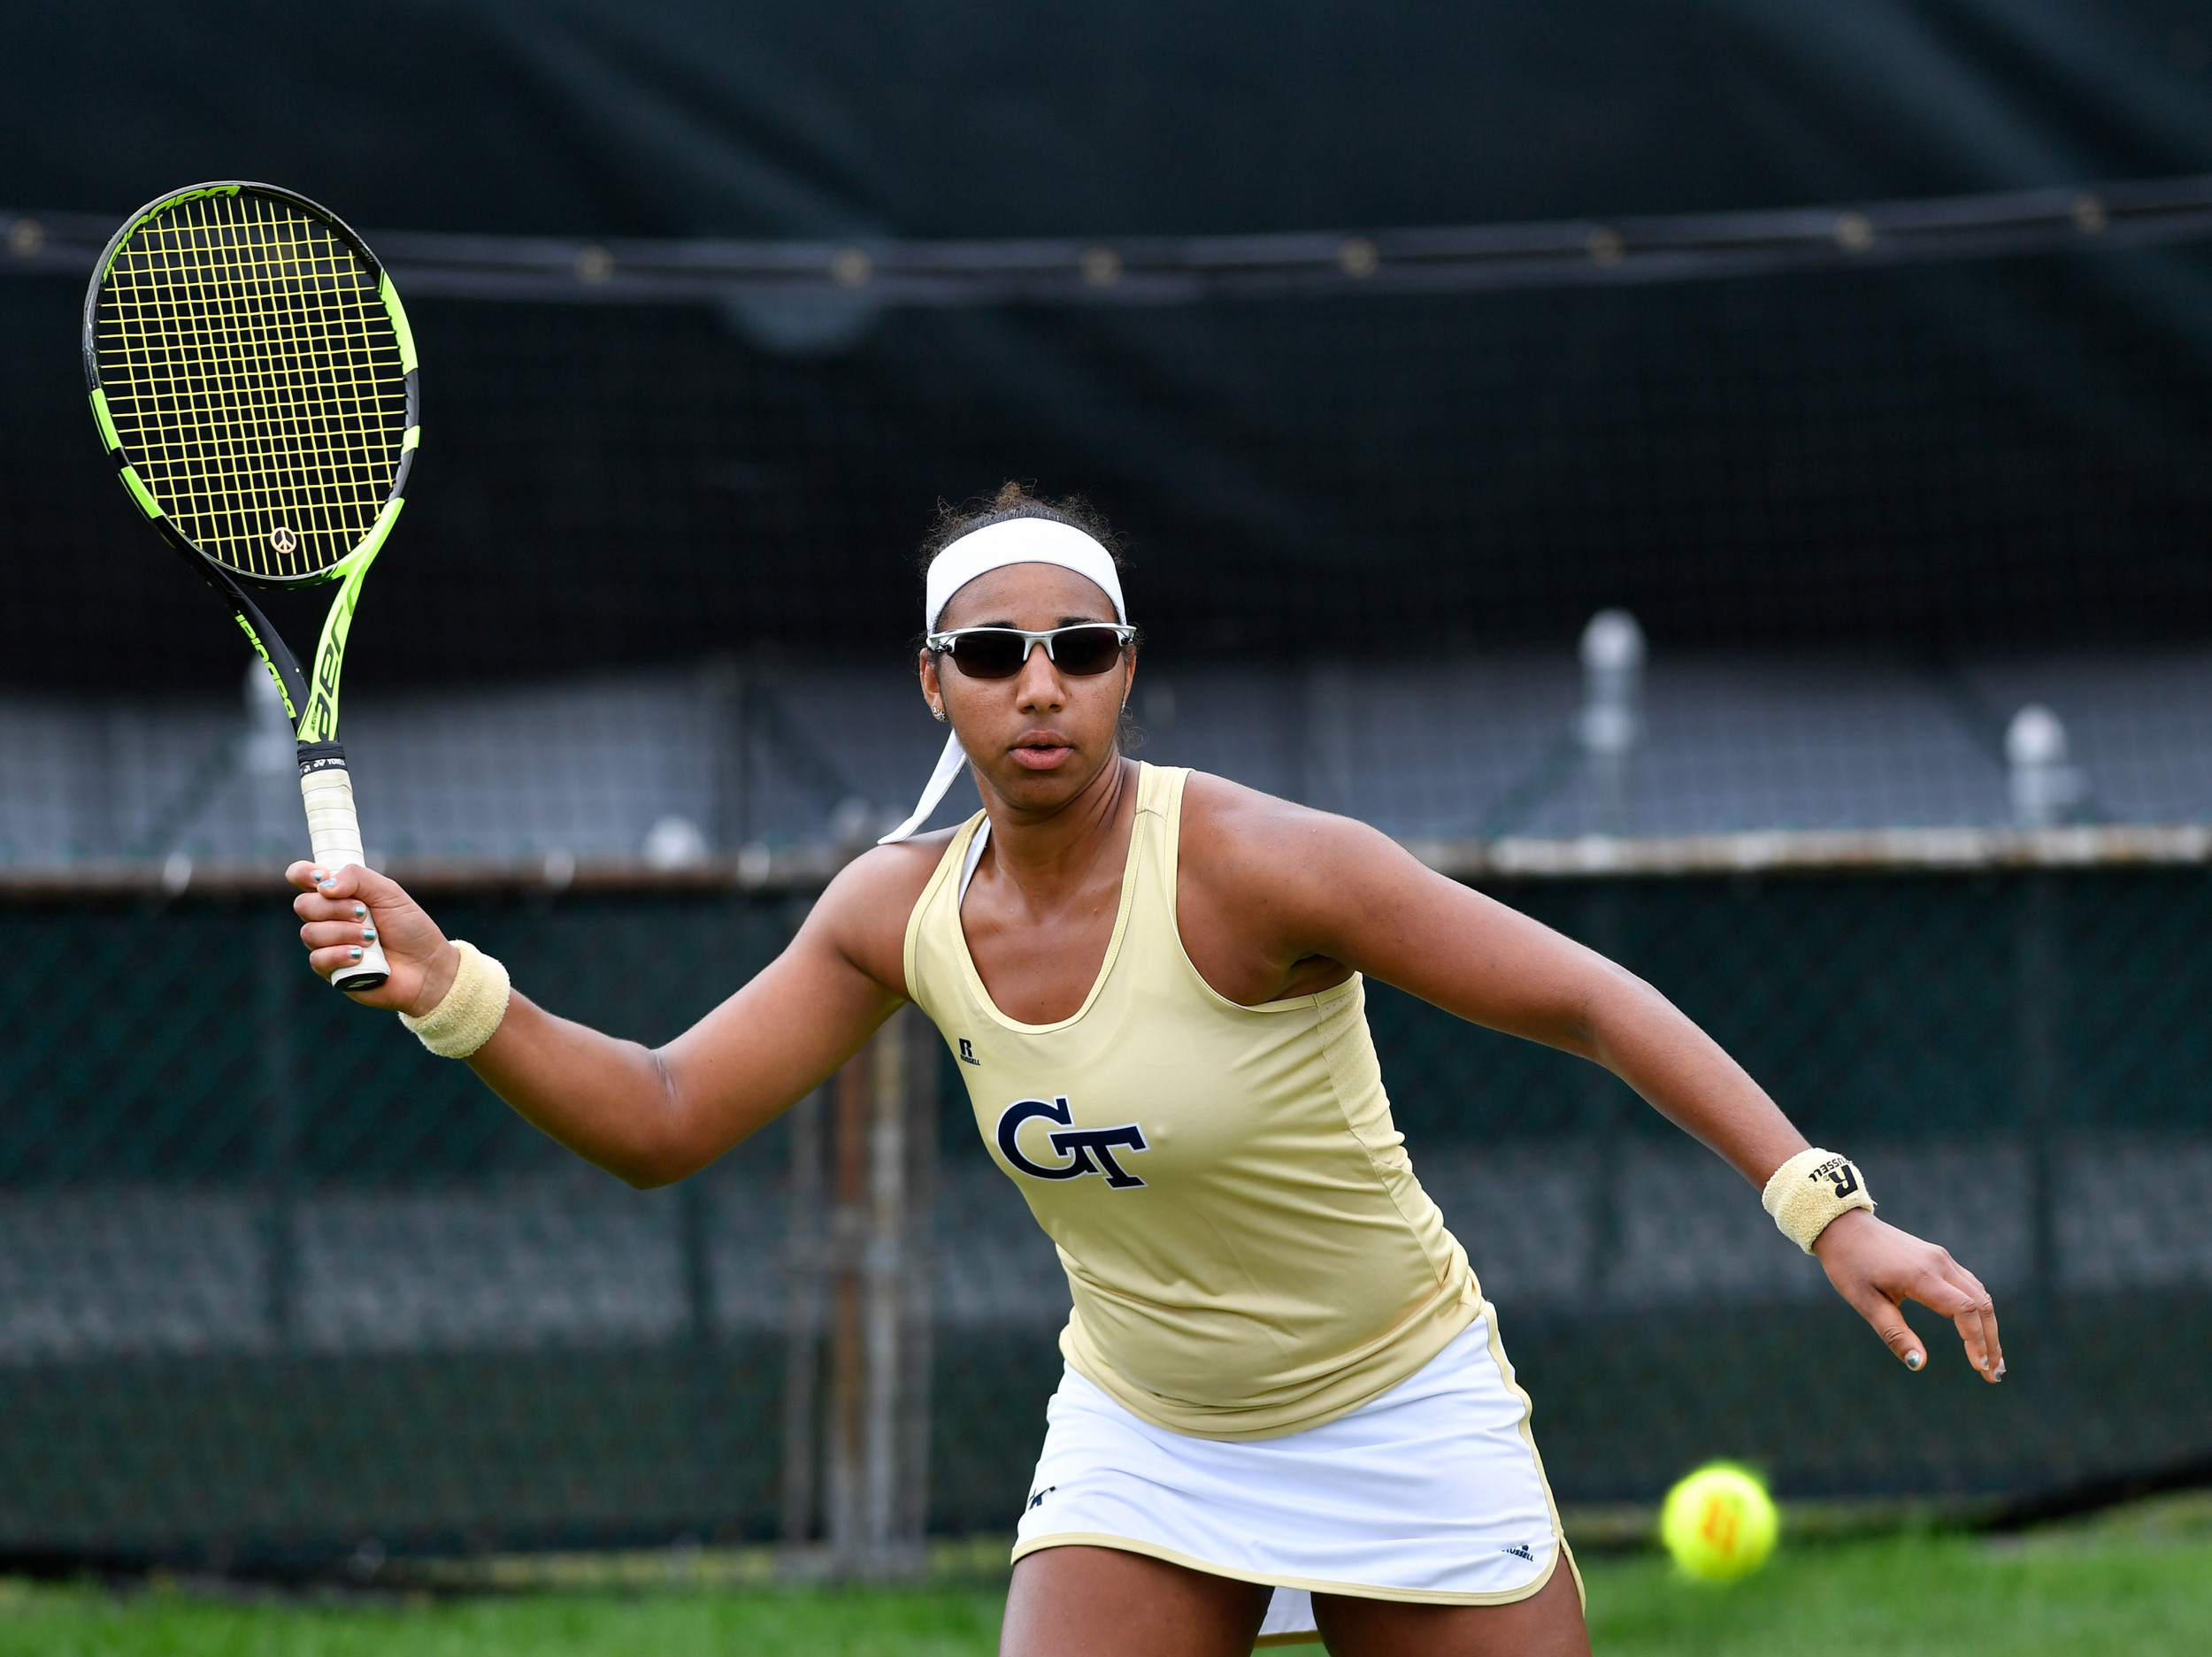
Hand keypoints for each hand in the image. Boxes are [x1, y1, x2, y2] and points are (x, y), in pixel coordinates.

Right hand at [286, 861, 458, 1015]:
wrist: (427, 967)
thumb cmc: (410, 928)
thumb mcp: (390, 893)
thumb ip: (358, 878)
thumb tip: (323, 886)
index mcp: (340, 894)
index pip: (302, 877)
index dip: (302, 873)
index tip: (320, 877)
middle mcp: (329, 918)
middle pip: (304, 905)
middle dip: (335, 908)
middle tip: (364, 913)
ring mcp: (328, 944)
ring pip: (310, 932)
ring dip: (344, 932)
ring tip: (372, 938)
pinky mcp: (331, 970)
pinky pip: (318, 959)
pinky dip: (340, 954)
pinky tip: (361, 956)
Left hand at [1813, 1208, 2003, 1382]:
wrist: (1844, 1227)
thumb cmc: (1850, 1265)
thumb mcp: (1865, 1303)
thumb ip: (1894, 1334)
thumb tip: (1918, 1364)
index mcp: (1921, 1275)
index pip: (1965, 1309)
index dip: (1977, 1341)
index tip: (1979, 1368)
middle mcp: (1939, 1264)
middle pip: (1981, 1304)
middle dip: (1991, 1341)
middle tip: (1994, 1375)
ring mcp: (1942, 1258)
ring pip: (1980, 1294)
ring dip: (1989, 1327)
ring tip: (1992, 1361)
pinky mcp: (1940, 1258)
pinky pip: (1970, 1285)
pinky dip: (1980, 1310)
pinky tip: (1980, 1330)